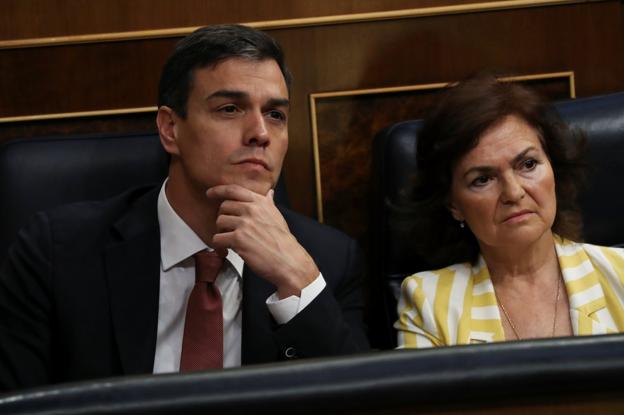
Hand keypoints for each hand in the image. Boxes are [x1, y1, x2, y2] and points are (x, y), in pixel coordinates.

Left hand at [206, 184, 318, 298]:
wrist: (288, 261)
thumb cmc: (283, 241)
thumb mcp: (277, 217)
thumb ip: (269, 204)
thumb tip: (269, 193)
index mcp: (260, 203)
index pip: (234, 190)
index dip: (219, 190)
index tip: (210, 193)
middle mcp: (252, 210)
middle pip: (224, 207)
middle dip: (224, 218)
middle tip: (228, 229)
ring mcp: (245, 224)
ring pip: (219, 222)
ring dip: (221, 232)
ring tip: (230, 241)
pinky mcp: (238, 239)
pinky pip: (218, 239)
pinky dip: (219, 246)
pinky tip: (226, 250)